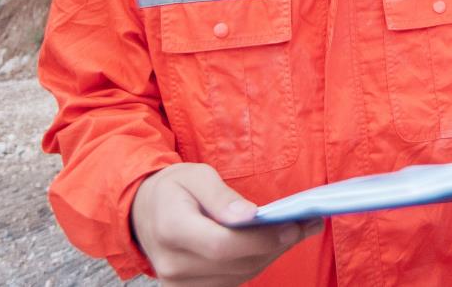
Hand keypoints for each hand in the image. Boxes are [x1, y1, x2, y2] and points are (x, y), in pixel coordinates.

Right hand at [131, 163, 322, 285]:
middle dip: (276, 245)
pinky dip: (255, 262)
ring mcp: (179, 282)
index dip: (260, 239)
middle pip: (235, 264)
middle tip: (309, 224)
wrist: (143, 212)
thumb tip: (249, 216)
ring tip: (298, 231)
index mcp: (171, 228)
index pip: (222, 245)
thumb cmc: (173, 189)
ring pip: (238, 276)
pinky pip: (231, 281)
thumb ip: (221, 196)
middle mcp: (173, 263)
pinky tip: (274, 244)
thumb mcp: (195, 175)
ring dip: (271, 255)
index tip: (291, 226)